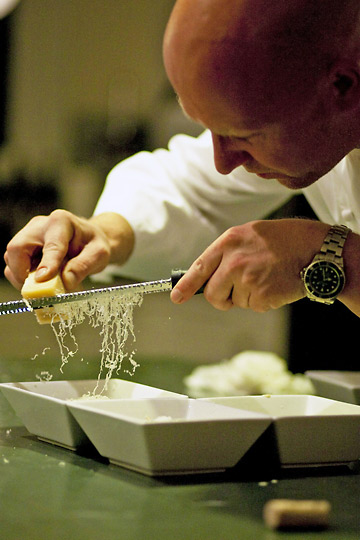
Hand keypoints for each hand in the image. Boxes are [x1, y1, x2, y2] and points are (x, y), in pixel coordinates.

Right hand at [4, 209, 133, 290]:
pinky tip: (41, 283)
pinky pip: (14, 265)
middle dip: (23, 272)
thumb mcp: (99, 254)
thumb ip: (83, 266)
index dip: (47, 264)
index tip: (44, 279)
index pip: (51, 245)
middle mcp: (39, 226)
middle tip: (38, 290)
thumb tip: (66, 282)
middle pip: (18, 248)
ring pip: (11, 258)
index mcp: (61, 222)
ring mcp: (28, 236)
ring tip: (44, 287)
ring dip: (23, 277)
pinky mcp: (24, 248)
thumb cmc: (93, 244)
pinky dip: (24, 278)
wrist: (89, 240)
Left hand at [170, 219, 329, 311]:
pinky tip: (274, 284)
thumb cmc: (284, 240)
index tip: (176, 297)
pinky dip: (263, 300)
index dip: (185, 285)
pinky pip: (253, 306)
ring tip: (266, 277)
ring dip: (247, 296)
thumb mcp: (249, 234)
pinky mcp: (261, 297)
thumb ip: (227, 252)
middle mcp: (234, 262)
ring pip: (234, 301)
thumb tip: (208, 275)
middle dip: (220, 298)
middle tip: (234, 292)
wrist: (315, 248)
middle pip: (212, 294)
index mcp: (229, 242)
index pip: (199, 267)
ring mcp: (247, 280)